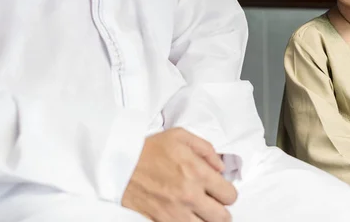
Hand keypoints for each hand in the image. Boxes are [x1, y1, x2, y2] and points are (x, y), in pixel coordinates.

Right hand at [122, 128, 237, 221]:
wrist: (120, 163)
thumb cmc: (149, 149)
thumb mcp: (180, 136)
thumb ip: (206, 149)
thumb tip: (220, 167)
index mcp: (197, 172)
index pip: (230, 195)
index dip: (227, 193)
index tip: (220, 190)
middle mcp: (190, 195)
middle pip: (222, 218)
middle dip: (221, 210)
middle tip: (213, 204)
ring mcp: (175, 212)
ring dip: (204, 220)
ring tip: (198, 211)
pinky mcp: (161, 221)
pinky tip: (184, 215)